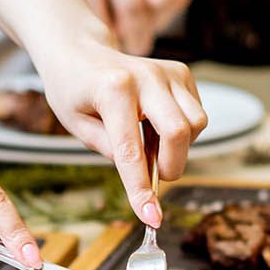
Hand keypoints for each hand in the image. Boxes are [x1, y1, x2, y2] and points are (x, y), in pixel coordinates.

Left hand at [30, 33, 205, 226]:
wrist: (81, 52)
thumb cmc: (74, 90)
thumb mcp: (76, 125)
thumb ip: (109, 149)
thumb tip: (142, 173)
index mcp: (114, 89)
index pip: (132, 149)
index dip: (141, 188)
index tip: (151, 217)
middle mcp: (146, 76)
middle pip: (178, 132)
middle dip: (170, 166)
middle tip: (153, 177)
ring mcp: (168, 72)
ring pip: (196, 124)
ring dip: (177, 148)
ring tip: (149, 144)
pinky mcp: (181, 73)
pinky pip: (196, 114)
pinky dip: (181, 132)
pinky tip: (155, 127)